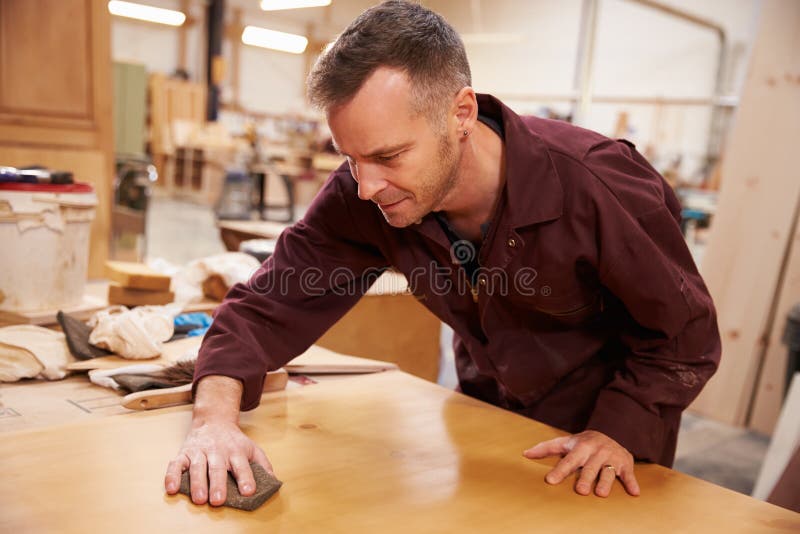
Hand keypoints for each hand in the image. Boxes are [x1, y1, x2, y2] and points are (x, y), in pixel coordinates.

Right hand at [164, 419, 273, 505]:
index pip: (242, 465)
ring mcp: (199, 451)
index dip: (245, 478)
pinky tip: (172, 489)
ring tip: (199, 499)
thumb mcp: (252, 448)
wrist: (214, 420)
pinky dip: (172, 476)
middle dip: (218, 485)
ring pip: (197, 467)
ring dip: (197, 483)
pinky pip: (175, 464)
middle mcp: (217, 451)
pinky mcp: (184, 453)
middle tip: (218, 500)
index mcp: (236, 451)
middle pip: (218, 468)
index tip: (248, 491)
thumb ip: (263, 464)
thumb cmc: (234, 441)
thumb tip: (274, 482)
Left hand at [523, 430, 639, 496]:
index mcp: (581, 448)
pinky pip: (629, 474)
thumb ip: (546, 448)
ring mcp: (612, 458)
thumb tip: (525, 453)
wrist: (612, 431)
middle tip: (580, 491)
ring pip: (608, 472)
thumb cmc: (584, 443)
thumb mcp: (566, 442)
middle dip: (585, 478)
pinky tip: (634, 493)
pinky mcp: (626, 464)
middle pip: (590, 468)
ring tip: (600, 493)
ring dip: (605, 482)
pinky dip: (632, 483)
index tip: (550, 481)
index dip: (560, 471)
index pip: (568, 461)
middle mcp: (596, 453)